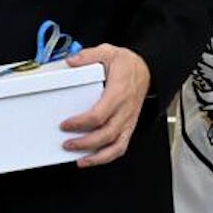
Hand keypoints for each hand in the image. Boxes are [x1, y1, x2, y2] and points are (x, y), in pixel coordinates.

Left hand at [60, 44, 149, 166]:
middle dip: (85, 143)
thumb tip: (72, 61)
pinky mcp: (129, 126)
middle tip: (67, 144)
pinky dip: (108, 156)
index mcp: (118, 93)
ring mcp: (128, 120)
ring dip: (98, 156)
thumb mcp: (108, 52)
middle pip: (107, 134)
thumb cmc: (128, 65)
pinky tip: (93, 158)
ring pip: (117, 146)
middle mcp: (125, 110)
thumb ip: (88, 56)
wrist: (147, 69)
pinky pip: (121, 146)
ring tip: (80, 160)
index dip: (81, 123)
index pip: (99, 115)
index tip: (65, 124)